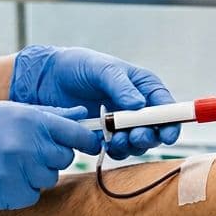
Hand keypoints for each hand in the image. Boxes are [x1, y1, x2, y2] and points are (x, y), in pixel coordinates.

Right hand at [0, 102, 100, 210]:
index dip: (86, 140)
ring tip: (7, 163)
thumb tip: (82, 114)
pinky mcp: (9, 195)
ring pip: (48, 179)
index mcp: (31, 120)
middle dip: (50, 156)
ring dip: (34, 174)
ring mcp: (18, 172)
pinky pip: (31, 196)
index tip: (87, 144)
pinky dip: (20, 191)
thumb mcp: (8, 109)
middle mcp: (28, 145)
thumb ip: (48, 114)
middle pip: (64, 158)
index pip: (77, 134)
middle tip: (25, 151)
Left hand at [9, 46, 179, 158]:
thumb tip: (139, 106)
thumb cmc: (76, 66)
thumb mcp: (101, 69)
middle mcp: (135, 106)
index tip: (168, 133)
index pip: (165, 105)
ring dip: (132, 145)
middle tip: (136, 136)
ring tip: (116, 139)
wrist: (44, 80)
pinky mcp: (104, 137)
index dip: (171, 121)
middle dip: (149, 136)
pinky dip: (115, 150)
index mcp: (141, 86)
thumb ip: (120, 86)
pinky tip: (105, 143)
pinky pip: (117, 150)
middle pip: (155, 128)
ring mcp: (120, 123)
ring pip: (137, 143)